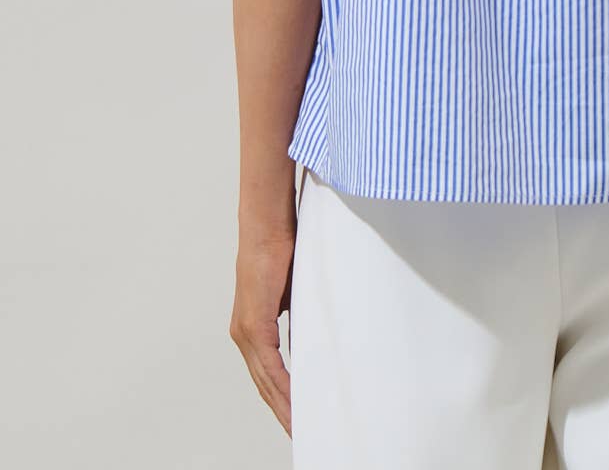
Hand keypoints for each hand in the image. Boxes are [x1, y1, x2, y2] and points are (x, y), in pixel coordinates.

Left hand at [229, 226, 296, 435]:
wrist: (269, 225)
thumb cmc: (283, 251)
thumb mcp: (295, 295)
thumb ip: (299, 320)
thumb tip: (313, 342)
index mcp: (253, 328)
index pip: (267, 375)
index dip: (281, 399)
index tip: (296, 419)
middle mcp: (244, 334)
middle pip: (264, 386)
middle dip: (283, 412)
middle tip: (300, 435)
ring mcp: (246, 330)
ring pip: (265, 380)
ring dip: (283, 406)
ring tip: (299, 428)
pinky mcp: (253, 322)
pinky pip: (269, 365)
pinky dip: (282, 386)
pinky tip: (294, 403)